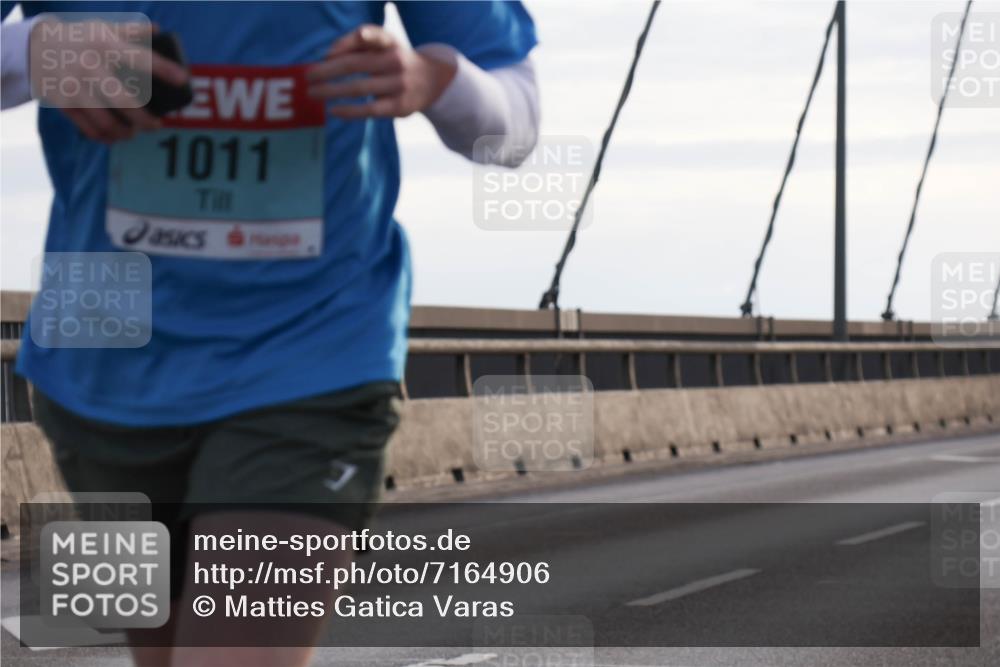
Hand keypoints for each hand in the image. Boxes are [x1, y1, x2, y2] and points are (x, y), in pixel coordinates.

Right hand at [29, 18, 188, 142]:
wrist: (34, 46)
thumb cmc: (79, 39)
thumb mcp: (103, 28)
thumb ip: (131, 31)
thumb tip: (160, 31)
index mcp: (105, 48)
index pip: (141, 59)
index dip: (164, 69)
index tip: (183, 79)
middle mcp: (91, 69)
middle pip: (126, 103)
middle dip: (146, 120)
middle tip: (157, 125)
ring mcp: (76, 89)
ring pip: (107, 122)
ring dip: (127, 132)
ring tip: (135, 132)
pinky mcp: (65, 104)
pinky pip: (89, 129)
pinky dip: (106, 137)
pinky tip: (116, 137)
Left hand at [306, 24, 455, 118]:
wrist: (433, 81)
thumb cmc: (395, 60)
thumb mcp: (384, 44)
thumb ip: (357, 43)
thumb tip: (328, 56)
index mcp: (391, 42)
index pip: (373, 36)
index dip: (351, 41)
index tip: (330, 52)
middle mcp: (396, 61)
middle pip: (356, 64)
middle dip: (328, 71)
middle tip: (308, 76)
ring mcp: (399, 84)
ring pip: (359, 88)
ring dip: (332, 91)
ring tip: (313, 93)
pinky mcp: (399, 106)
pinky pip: (369, 109)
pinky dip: (349, 110)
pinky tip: (333, 110)